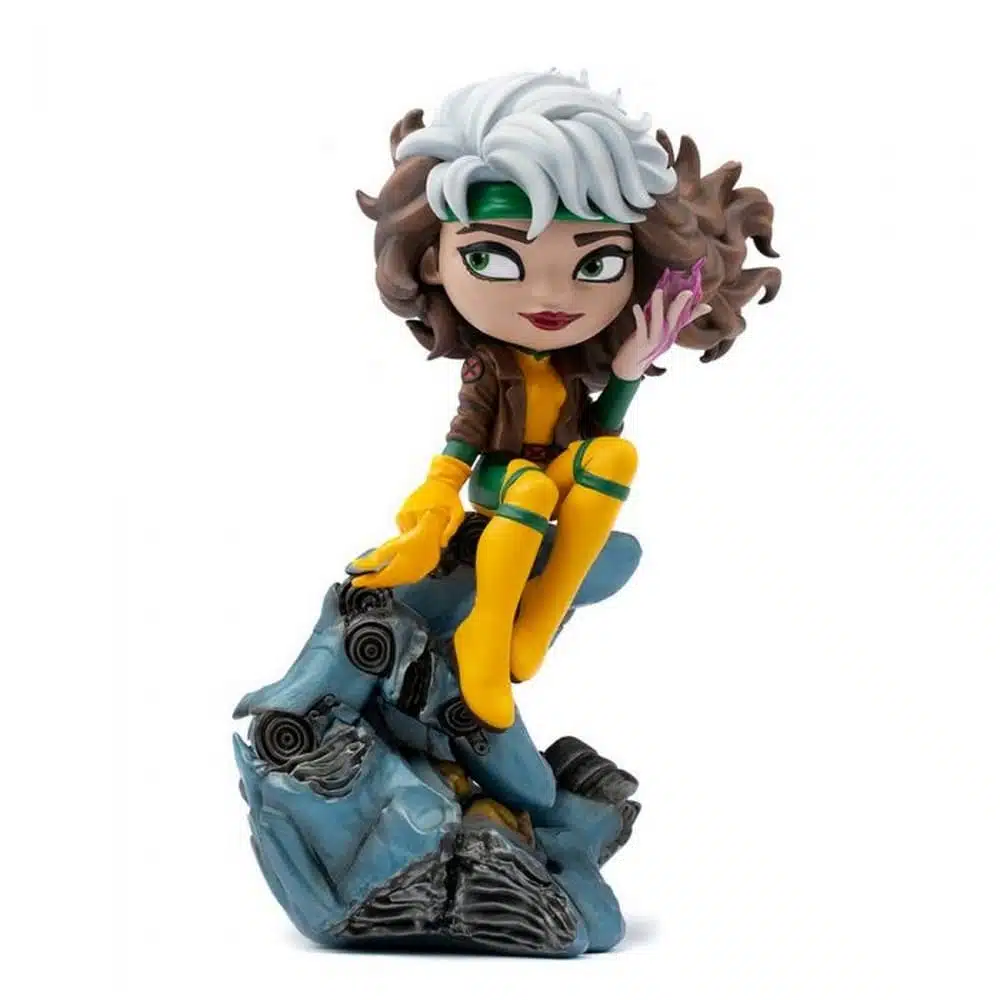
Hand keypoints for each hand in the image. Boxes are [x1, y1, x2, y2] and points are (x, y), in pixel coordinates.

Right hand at [348, 454, 467, 587]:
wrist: (440, 480)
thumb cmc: (450, 498)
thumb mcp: (457, 513)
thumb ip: (451, 530)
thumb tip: (442, 545)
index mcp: (423, 515)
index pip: (420, 539)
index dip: (425, 547)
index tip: (429, 552)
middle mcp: (410, 514)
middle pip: (411, 538)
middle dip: (419, 543)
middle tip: (427, 545)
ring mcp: (403, 513)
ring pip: (406, 535)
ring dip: (413, 537)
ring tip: (424, 534)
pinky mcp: (400, 513)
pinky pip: (403, 529)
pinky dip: (410, 531)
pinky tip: (419, 527)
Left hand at [348, 509, 450, 588]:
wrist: (435, 533)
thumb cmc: (414, 537)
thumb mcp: (390, 547)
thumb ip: (373, 559)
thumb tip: (357, 566)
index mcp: (398, 572)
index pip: (378, 580)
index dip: (365, 581)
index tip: (355, 581)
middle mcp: (406, 577)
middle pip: (386, 582)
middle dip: (374, 581)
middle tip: (363, 580)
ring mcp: (415, 576)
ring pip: (395, 581)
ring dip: (384, 579)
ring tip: (374, 577)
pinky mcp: (420, 572)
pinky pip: (403, 578)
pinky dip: (394, 576)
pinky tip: (391, 572)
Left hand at [612, 273, 711, 380]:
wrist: (630, 367)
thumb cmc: (645, 346)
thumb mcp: (660, 333)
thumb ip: (668, 320)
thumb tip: (677, 314)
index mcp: (670, 333)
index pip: (685, 321)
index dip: (695, 313)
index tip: (707, 307)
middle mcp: (664, 337)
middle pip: (674, 320)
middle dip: (680, 306)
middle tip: (686, 292)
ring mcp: (653, 342)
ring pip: (657, 323)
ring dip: (658, 307)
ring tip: (658, 292)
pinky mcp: (640, 344)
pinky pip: (641, 329)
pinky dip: (639, 318)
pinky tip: (636, 307)